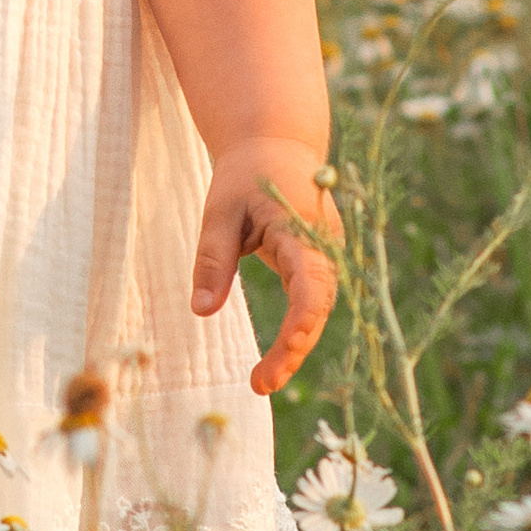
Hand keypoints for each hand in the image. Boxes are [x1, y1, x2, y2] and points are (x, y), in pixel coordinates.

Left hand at [191, 139, 339, 395]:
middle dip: (293, 349)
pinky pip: (313, 303)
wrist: (278, 145)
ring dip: (295, 347)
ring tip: (263, 381)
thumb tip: (201, 310)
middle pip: (318, 307)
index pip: (311, 284)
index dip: (300, 323)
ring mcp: (329, 255)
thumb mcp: (219, 211)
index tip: (283, 353)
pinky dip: (297, 332)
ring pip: (318, 310)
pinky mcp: (321, 263)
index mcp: (303, 228)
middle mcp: (327, 246)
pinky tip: (277, 360)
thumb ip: (213, 259)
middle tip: (260, 385)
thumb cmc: (245, 176)